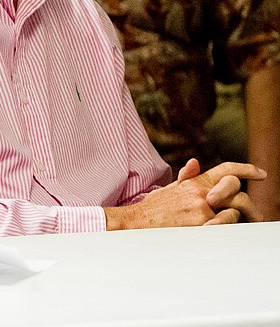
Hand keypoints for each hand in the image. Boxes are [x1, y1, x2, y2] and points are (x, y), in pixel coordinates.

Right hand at [104, 159, 265, 229]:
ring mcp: (202, 210)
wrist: (138, 222)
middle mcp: (201, 193)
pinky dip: (225, 233)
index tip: (261, 173)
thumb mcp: (170, 188)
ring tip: (233, 230)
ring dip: (235, 223)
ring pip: (233, 214)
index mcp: (195, 182)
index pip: (226, 169)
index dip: (247, 169)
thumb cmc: (154, 209)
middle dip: (250, 205)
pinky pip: (223, 230)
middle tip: (257, 215)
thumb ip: (186, 177)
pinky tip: (220, 237)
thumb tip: (194, 162)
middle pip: (237, 191)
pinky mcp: (200, 227)